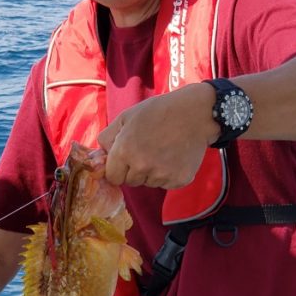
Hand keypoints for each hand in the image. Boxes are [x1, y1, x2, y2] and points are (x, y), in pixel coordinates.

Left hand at [98, 83, 219, 188]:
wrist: (195, 114)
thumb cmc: (158, 112)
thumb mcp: (126, 117)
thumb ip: (107, 137)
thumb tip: (100, 156)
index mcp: (124, 152)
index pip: (113, 177)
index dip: (118, 168)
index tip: (127, 159)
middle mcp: (141, 167)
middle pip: (130, 182)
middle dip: (135, 170)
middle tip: (148, 150)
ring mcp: (161, 175)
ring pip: (148, 183)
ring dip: (152, 173)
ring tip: (163, 151)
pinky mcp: (178, 180)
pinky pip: (166, 184)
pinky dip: (168, 174)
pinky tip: (174, 157)